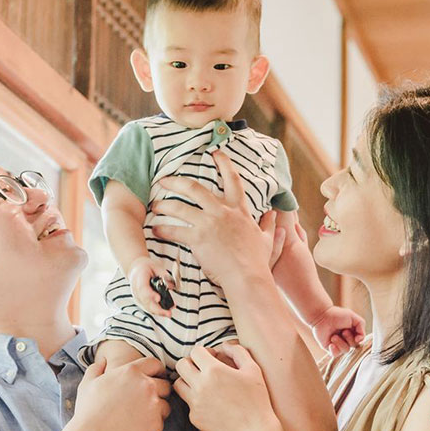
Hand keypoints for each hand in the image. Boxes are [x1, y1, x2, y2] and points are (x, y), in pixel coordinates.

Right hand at [72, 355, 171, 430]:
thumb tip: (103, 361)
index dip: (156, 370)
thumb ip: (97, 368)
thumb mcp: (87, 384)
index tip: (155, 377)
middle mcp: (146, 385)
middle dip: (159, 391)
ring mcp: (154, 405)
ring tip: (143, 416)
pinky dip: (152, 425)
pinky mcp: (156, 424)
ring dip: (157, 409)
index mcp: (131, 371)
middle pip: (165, 385)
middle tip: (149, 399)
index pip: (155, 364)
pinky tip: (139, 428)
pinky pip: (160, 422)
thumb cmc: (88, 411)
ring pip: (165, 405)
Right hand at [127, 257, 175, 317]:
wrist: (136, 269)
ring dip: (158, 312)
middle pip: (145, 301)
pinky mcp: (139, 301)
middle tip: (168, 313)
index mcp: (139, 277)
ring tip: (168, 313)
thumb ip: (165, 276)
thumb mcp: (156, 266)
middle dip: (157, 309)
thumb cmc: (147, 268)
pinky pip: (147, 308)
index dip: (150, 294)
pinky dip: (156, 311)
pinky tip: (164, 312)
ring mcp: (136, 296)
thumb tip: (171, 286)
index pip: (143, 288)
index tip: (158, 298)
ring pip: (146, 307)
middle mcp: (135, 289)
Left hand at [151, 150, 284, 288]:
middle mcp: (222, 212)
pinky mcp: (197, 239)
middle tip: (164, 179)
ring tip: (155, 205)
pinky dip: (163, 230)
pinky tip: (155, 230)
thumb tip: (275, 214)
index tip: (215, 152)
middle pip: (195, 188)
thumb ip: (269, 225)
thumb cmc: (256, 261)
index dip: (224, 163)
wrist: (247, 277)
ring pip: (180, 207)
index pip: (232, 180)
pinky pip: (174, 231)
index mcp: (239, 210)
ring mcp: (209, 224)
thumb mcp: (267, 240)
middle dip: (177, 181)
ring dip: (164, 205)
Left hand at [173, 345, 278, 430]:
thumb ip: (238, 352)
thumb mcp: (253, 370)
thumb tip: (224, 346)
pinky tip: (209, 403)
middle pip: (181, 365)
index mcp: (214, 370)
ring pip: (178, 384)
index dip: (204, 352)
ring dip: (187, 381)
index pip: (195, 352)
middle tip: (202, 369)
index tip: (212, 358)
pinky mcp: (194, 417)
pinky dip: (195, 401)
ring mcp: (195, 402)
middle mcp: (200, 385)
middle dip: (191, 364)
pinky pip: (188, 403)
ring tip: (201, 384)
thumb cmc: (257, 400)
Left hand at [309, 306, 364, 356]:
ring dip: (341, 343)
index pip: (359, 340)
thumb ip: (361, 326)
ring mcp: (338, 344)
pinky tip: (331, 344)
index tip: (353, 333)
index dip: (358, 338)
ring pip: (345, 350)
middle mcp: (346, 339)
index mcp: (353, 332)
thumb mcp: (353, 317)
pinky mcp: (330, 347)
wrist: (322, 316)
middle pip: (354, 346)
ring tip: (333, 336)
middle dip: (349, 338)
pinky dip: (334, 350)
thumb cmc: (337, 315)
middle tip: (343, 331)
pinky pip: (335, 354)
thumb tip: (360, 339)